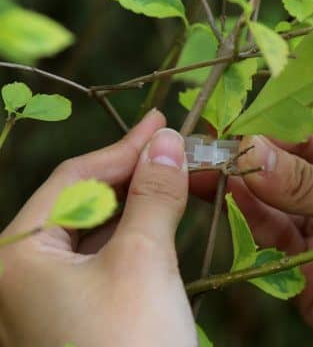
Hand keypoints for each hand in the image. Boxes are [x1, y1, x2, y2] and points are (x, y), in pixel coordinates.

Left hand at [0, 110, 196, 346]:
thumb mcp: (145, 262)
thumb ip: (154, 195)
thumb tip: (167, 140)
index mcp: (20, 254)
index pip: (78, 178)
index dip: (124, 147)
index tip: (161, 123)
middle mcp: (27, 270)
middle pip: (87, 199)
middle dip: (133, 170)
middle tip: (172, 146)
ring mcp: (53, 292)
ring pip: (100, 226)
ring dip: (140, 199)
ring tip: (173, 172)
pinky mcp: (81, 308)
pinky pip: (109, 253)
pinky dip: (139, 230)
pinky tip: (162, 216)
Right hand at [191, 127, 312, 346]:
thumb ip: (309, 183)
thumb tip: (250, 153)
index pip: (302, 134)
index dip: (267, 130)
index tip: (235, 132)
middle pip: (276, 166)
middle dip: (242, 158)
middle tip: (205, 151)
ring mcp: (310, 223)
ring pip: (264, 199)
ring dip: (234, 185)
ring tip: (204, 171)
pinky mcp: (295, 259)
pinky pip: (265, 233)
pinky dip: (244, 216)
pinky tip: (225, 198)